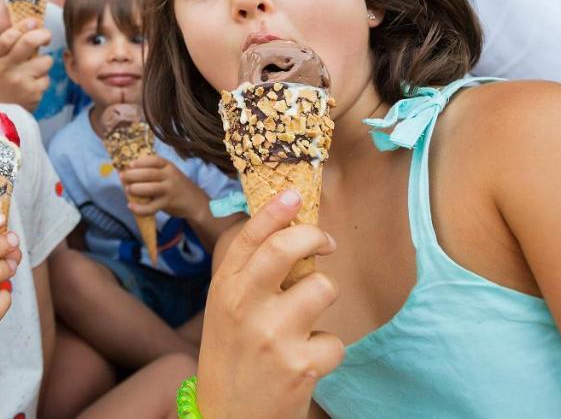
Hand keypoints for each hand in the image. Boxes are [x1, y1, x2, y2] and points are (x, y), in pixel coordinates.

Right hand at [0, 20, 51, 110]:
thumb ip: (9, 43)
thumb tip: (34, 21)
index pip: (11, 35)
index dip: (25, 25)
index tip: (33, 23)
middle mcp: (6, 68)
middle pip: (30, 41)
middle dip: (43, 35)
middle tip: (45, 37)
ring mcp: (20, 82)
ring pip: (45, 62)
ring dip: (42, 65)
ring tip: (32, 72)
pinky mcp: (33, 94)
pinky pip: (46, 80)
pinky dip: (41, 82)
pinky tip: (30, 87)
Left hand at [120, 155, 207, 222]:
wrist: (195, 202)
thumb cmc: (176, 186)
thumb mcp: (169, 174)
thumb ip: (154, 172)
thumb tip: (128, 171)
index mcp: (168, 166)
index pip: (154, 160)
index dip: (140, 162)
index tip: (130, 164)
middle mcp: (170, 176)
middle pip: (149, 174)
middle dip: (132, 175)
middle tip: (122, 177)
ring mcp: (169, 190)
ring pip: (149, 189)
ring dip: (135, 189)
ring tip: (127, 189)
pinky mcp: (167, 204)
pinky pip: (151, 207)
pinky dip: (139, 208)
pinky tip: (130, 206)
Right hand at [195, 190, 343, 418]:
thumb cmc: (231, 359)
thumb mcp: (224, 313)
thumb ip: (247, 277)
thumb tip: (283, 234)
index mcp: (224, 291)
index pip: (249, 238)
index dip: (274, 212)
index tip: (294, 195)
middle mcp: (245, 308)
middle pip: (284, 250)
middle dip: (313, 237)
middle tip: (325, 242)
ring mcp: (273, 336)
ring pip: (322, 289)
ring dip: (323, 301)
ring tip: (307, 322)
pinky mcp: (301, 365)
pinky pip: (335, 340)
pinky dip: (327, 351)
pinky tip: (306, 363)